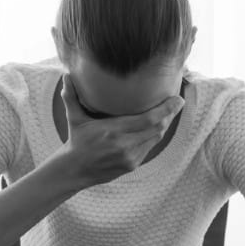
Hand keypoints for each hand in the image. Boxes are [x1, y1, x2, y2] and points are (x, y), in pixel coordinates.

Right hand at [56, 73, 183, 186]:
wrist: (75, 170)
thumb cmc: (76, 140)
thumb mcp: (73, 118)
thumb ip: (71, 96)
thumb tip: (66, 74)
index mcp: (113, 131)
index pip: (149, 119)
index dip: (167, 109)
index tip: (177, 99)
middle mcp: (124, 145)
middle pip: (158, 128)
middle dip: (171, 114)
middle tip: (178, 101)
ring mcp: (130, 158)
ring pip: (156, 138)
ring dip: (165, 125)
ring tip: (171, 111)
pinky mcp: (132, 165)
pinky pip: (149, 147)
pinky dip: (155, 135)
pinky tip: (158, 126)